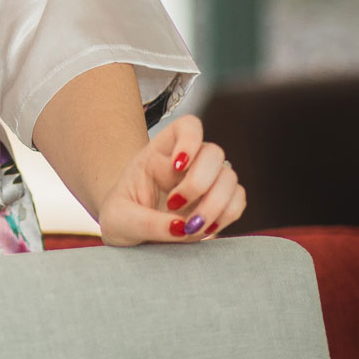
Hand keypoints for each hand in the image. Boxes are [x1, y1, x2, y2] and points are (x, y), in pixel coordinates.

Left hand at [96, 114, 246, 246]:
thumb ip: (145, 223)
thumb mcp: (119, 220)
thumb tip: (180, 227)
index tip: (177, 166)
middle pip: (213, 152)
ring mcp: (207, 181)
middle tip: (175, 205)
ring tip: (190, 226)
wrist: (128, 232)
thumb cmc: (120, 217)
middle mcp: (188, 162)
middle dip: (199, 183)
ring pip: (230, 177)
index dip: (189, 141)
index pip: (187, 126)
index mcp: (158, 153)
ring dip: (215, 204)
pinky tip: (206, 228)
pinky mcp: (219, 202)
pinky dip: (227, 215)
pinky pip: (238, 199)